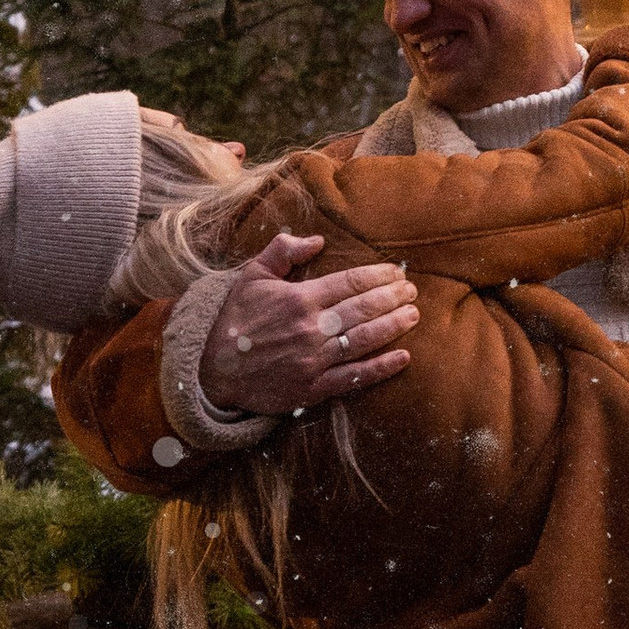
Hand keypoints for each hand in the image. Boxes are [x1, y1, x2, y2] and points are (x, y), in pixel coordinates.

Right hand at [199, 232, 418, 413]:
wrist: (215, 371)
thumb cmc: (235, 321)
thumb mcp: (252, 276)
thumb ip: (283, 252)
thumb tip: (317, 240)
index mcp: (299, 299)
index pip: (350, 283)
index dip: (378, 276)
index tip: (396, 272)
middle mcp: (311, 328)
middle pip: (364, 309)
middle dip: (393, 297)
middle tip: (412, 290)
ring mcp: (314, 360)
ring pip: (365, 339)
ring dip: (394, 326)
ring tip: (413, 315)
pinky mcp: (314, 388)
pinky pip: (355, 377)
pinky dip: (382, 367)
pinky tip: (403, 357)